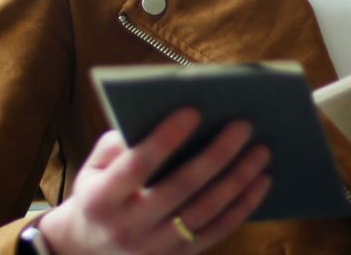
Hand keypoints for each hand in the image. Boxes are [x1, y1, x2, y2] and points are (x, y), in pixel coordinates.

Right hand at [38, 108, 271, 254]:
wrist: (87, 249)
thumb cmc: (99, 191)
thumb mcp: (94, 166)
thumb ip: (121, 141)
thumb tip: (167, 116)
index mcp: (101, 199)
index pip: (136, 166)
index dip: (165, 138)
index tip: (194, 110)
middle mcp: (127, 227)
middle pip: (180, 188)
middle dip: (216, 154)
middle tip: (243, 125)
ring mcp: (155, 247)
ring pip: (204, 212)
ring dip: (238, 180)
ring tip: (261, 151)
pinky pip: (217, 231)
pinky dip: (243, 205)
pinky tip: (262, 181)